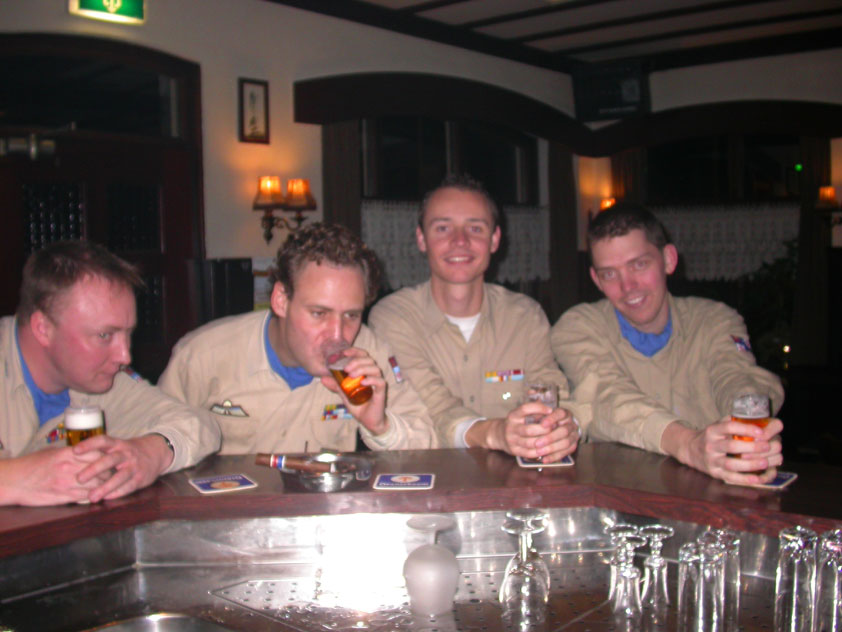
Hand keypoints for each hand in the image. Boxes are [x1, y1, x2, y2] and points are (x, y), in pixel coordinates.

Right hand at [0, 447, 106, 505]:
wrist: (14, 481)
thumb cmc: (31, 464)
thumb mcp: (52, 452)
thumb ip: (71, 452)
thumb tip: (86, 452)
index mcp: (68, 453)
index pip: (98, 453)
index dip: (106, 457)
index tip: (109, 459)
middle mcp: (70, 467)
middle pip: (101, 469)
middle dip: (109, 471)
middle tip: (112, 473)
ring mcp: (67, 483)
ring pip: (97, 484)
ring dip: (104, 485)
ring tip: (107, 485)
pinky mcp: (64, 497)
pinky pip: (86, 496)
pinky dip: (93, 495)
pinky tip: (96, 494)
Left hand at [72, 433, 173, 501]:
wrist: (157, 452)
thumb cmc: (128, 451)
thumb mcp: (117, 446)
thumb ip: (100, 452)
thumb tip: (71, 459)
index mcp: (118, 444)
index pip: (103, 441)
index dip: (89, 444)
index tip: (74, 451)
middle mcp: (126, 453)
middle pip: (110, 460)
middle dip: (94, 469)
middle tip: (79, 478)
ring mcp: (134, 466)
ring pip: (120, 476)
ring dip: (105, 487)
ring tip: (92, 497)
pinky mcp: (140, 478)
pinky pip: (128, 486)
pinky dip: (117, 493)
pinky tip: (107, 498)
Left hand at [320, 346, 388, 435]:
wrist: (367, 421)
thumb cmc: (358, 405)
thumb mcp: (344, 393)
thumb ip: (336, 385)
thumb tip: (322, 378)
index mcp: (365, 371)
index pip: (362, 355)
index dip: (355, 351)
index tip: (344, 353)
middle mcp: (372, 374)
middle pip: (368, 360)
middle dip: (356, 361)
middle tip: (346, 368)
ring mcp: (377, 382)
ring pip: (375, 369)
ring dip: (362, 369)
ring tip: (352, 375)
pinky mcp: (381, 391)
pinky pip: (380, 382)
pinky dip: (371, 379)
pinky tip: (363, 382)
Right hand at [468, 403, 579, 462]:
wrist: (498, 435)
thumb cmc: (516, 423)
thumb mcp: (521, 414)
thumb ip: (534, 410)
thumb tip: (550, 407)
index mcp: (513, 415)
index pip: (525, 409)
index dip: (538, 408)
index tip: (550, 410)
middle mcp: (510, 427)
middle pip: (529, 429)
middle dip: (545, 430)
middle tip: (555, 428)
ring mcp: (511, 440)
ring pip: (530, 443)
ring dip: (544, 442)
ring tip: (553, 439)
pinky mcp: (514, 450)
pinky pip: (529, 453)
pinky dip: (540, 451)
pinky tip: (547, 448)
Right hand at [665, 416, 782, 484]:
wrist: (691, 449)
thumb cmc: (711, 437)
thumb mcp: (718, 425)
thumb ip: (734, 422)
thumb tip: (760, 422)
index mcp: (713, 430)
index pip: (728, 426)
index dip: (745, 429)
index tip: (761, 432)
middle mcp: (710, 445)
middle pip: (731, 446)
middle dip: (751, 447)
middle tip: (767, 446)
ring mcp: (712, 460)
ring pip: (731, 464)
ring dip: (750, 464)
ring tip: (765, 463)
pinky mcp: (715, 473)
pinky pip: (730, 478)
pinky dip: (744, 479)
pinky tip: (757, 478)